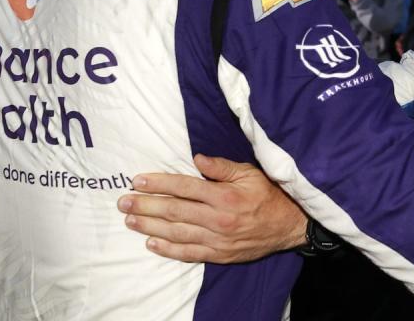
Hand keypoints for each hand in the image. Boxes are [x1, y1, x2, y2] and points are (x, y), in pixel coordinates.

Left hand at [118, 154, 306, 262]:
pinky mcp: (220, 254)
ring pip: (177, 233)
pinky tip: (152, 244)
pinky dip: (169, 250)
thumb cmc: (268, 194)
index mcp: (224, 195)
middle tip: (124, 202)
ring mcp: (218, 239)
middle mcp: (218, 219)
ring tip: (131, 221)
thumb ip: (222, 167)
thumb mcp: (249, 173)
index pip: (184, 187)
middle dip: (146, 206)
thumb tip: (197, 158)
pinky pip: (190, 253)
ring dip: (150, 228)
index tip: (138, 180)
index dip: (159, 184)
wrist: (289, 225)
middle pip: (174, 211)